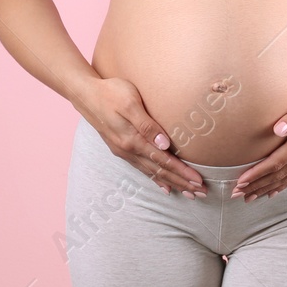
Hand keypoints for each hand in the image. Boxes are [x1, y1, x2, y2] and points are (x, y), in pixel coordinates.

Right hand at [78, 76, 206, 197]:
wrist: (85, 94)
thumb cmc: (111, 93)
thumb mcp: (130, 103)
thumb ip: (147, 125)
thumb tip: (164, 145)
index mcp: (132, 140)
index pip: (163, 161)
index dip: (182, 172)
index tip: (198, 182)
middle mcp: (128, 150)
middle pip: (160, 171)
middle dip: (181, 182)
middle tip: (201, 193)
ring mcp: (123, 151)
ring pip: (152, 172)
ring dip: (171, 183)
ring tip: (188, 193)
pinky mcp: (120, 148)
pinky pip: (142, 168)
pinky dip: (155, 179)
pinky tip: (164, 186)